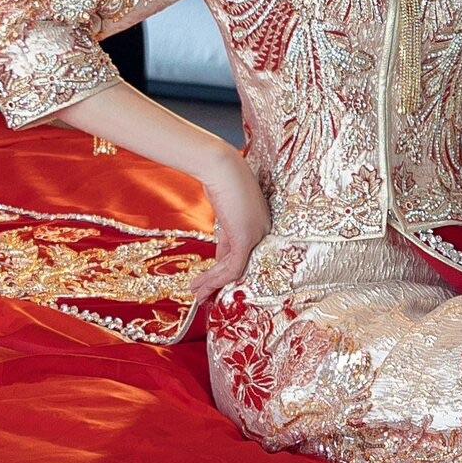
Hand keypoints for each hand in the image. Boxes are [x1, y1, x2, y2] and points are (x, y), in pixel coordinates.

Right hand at [187, 148, 271, 302]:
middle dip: (220, 283)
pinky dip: (215, 278)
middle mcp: (264, 232)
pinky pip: (232, 267)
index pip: (243, 253)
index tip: (211, 280)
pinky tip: (201, 285)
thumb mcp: (225, 214)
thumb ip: (226, 236)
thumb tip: (218, 257)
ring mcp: (258, 236)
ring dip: (213, 284)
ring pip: (236, 270)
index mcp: (261, 224)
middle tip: (205, 296)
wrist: (221, 166)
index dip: (225, 270)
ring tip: (197, 294)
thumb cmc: (221, 182)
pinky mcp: (247, 238)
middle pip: (242, 265)